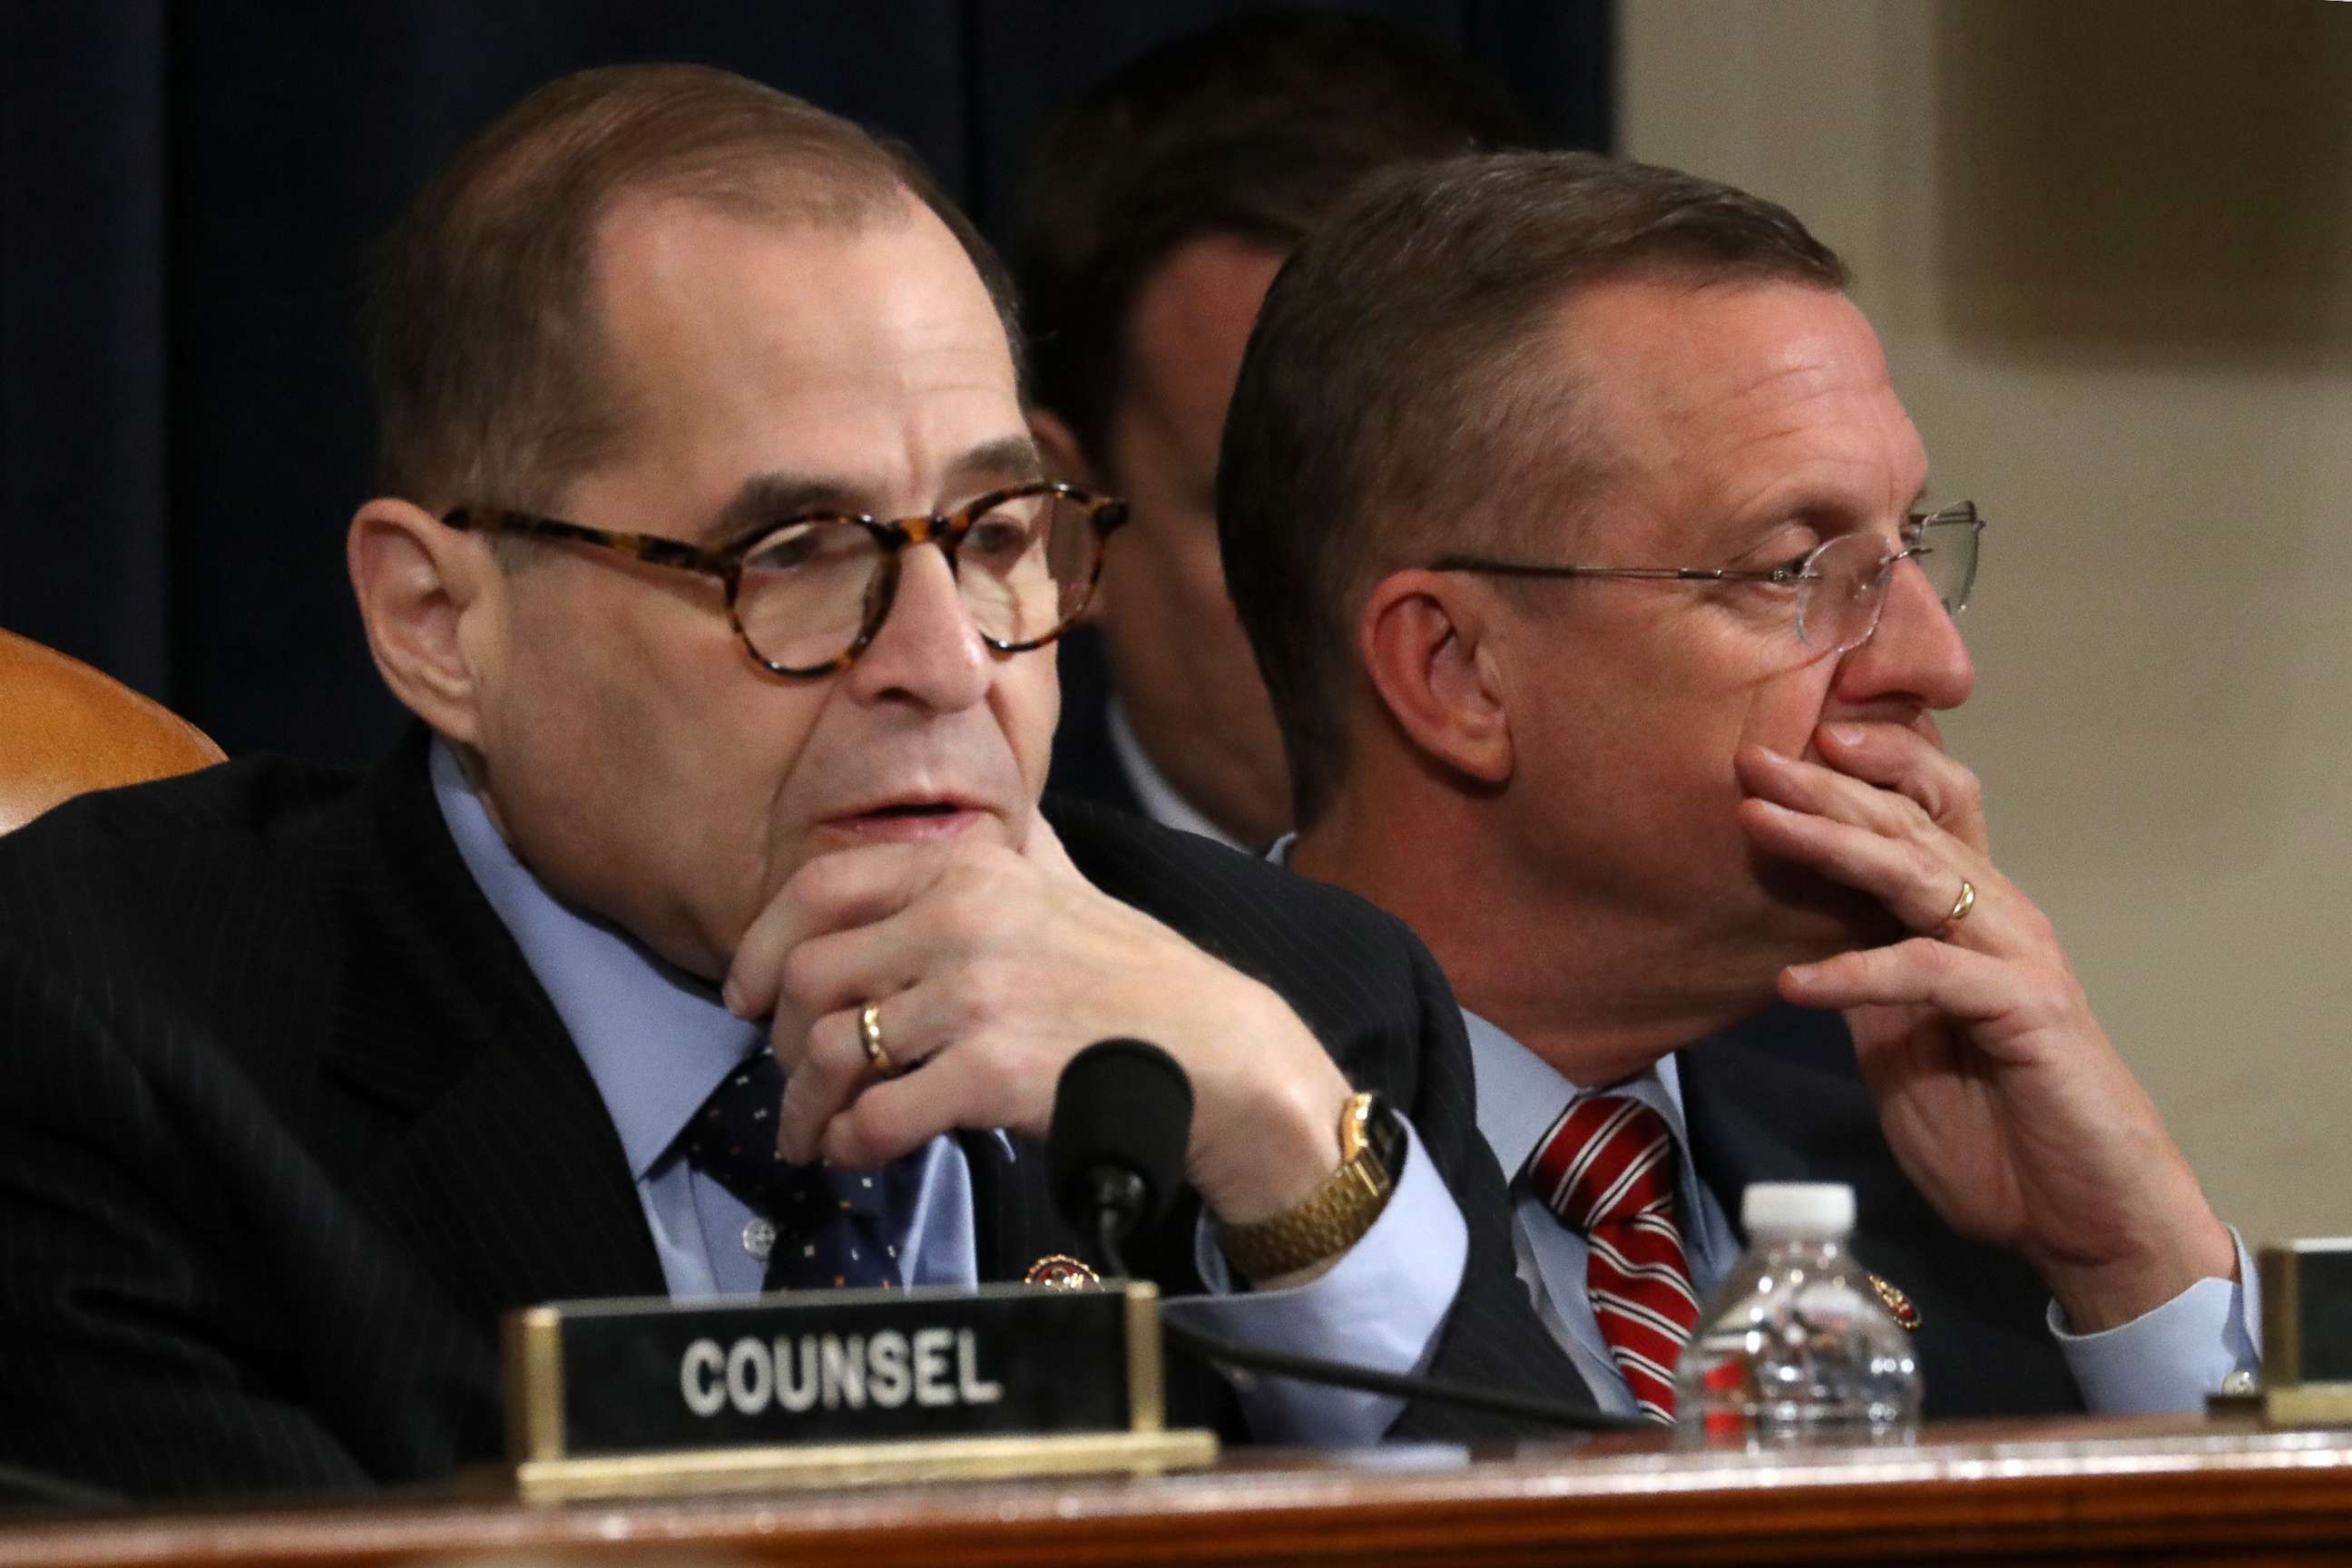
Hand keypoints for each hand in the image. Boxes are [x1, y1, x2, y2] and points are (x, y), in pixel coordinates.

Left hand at [722, 814, 1352, 1229]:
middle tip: (792, 1083)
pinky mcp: (990, 1072)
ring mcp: (974, 995)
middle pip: (809, 979)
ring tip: (816, 1138)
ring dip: (807, 1109)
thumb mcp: (1068, 884)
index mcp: (970, 865)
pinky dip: (853, 1144)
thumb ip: (1012, 855)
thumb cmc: (1141, 982)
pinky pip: (877, 1115)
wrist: (1220, 1055)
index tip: (745, 993)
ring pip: (831, 1051)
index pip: (819, 890)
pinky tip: (862, 1154)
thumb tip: (976, 826)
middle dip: (781, 1042)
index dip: (761, 948)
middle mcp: (961, 918)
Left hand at [1732, 721, 2234, 1330]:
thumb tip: (1801, 944)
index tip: (1777, 753)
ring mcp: (2016, 956)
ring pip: (1917, 874)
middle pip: (1908, 826)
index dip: (1854, 778)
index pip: (1916, 819)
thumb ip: (1863, 987)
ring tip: (1758, 822)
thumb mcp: (1899, 1047)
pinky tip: (1794, 984)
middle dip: (1826, 788)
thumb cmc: (1997, 1135)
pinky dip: (1856, 973)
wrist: (2084, 1215)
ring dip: (1832, 844)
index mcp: (1967, 921)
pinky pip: (1927, 972)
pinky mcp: (2026, 1007)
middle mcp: (1997, 919)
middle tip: (1752, 758)